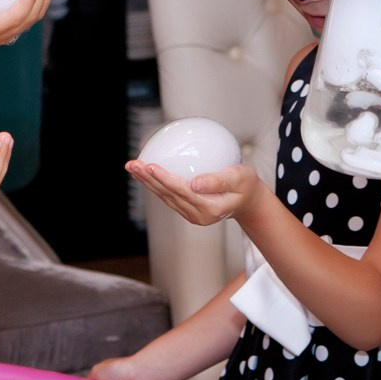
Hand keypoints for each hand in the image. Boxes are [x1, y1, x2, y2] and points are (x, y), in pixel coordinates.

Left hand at [126, 160, 266, 225]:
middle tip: (133, 164)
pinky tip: (144, 173)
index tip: (149, 165)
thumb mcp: (239, 178)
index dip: (164, 178)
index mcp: (210, 209)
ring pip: (164, 196)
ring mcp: (191, 214)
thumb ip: (218, 181)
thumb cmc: (245, 185)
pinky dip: (155, 184)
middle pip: (168, 195)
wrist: (247, 200)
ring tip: (132, 167)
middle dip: (148, 179)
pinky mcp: (187, 210)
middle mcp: (197, 215)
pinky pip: (168, 196)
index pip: (182, 191)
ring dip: (147, 182)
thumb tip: (195, 183)